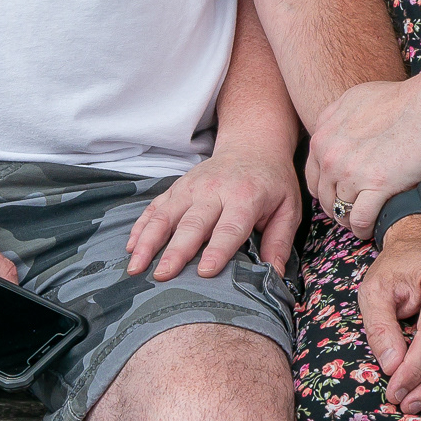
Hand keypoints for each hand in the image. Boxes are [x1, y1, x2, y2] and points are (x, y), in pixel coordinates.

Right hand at [125, 147, 301, 281]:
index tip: (204, 272)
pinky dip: (141, 227)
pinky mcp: (177, 186)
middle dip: (176, 250)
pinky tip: (131, 247)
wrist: (252, 144)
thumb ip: (280, 241)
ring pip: (165, 215)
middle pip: (192, 223)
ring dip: (148, 241)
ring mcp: (191, 187)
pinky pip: (155, 207)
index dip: (217, 249)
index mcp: (246, 196)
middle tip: (162, 275)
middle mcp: (215, 190)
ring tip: (136, 267)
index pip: (230, 227)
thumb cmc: (272, 182)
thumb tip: (274, 275)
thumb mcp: (288, 208)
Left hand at [306, 74, 420, 241]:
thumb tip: (339, 133)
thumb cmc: (404, 101)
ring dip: (351, 221)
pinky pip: (360, 219)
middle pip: (324, 195)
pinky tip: (371, 230)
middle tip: (351, 214)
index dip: (326, 189)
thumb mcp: (357, 100)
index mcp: (324, 133)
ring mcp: (350, 171)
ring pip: (340, 210)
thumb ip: (339, 118)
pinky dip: (364, 229)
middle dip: (337, 208)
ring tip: (363, 224)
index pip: (314, 174)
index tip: (339, 195)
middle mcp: (331, 153)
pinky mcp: (375, 186)